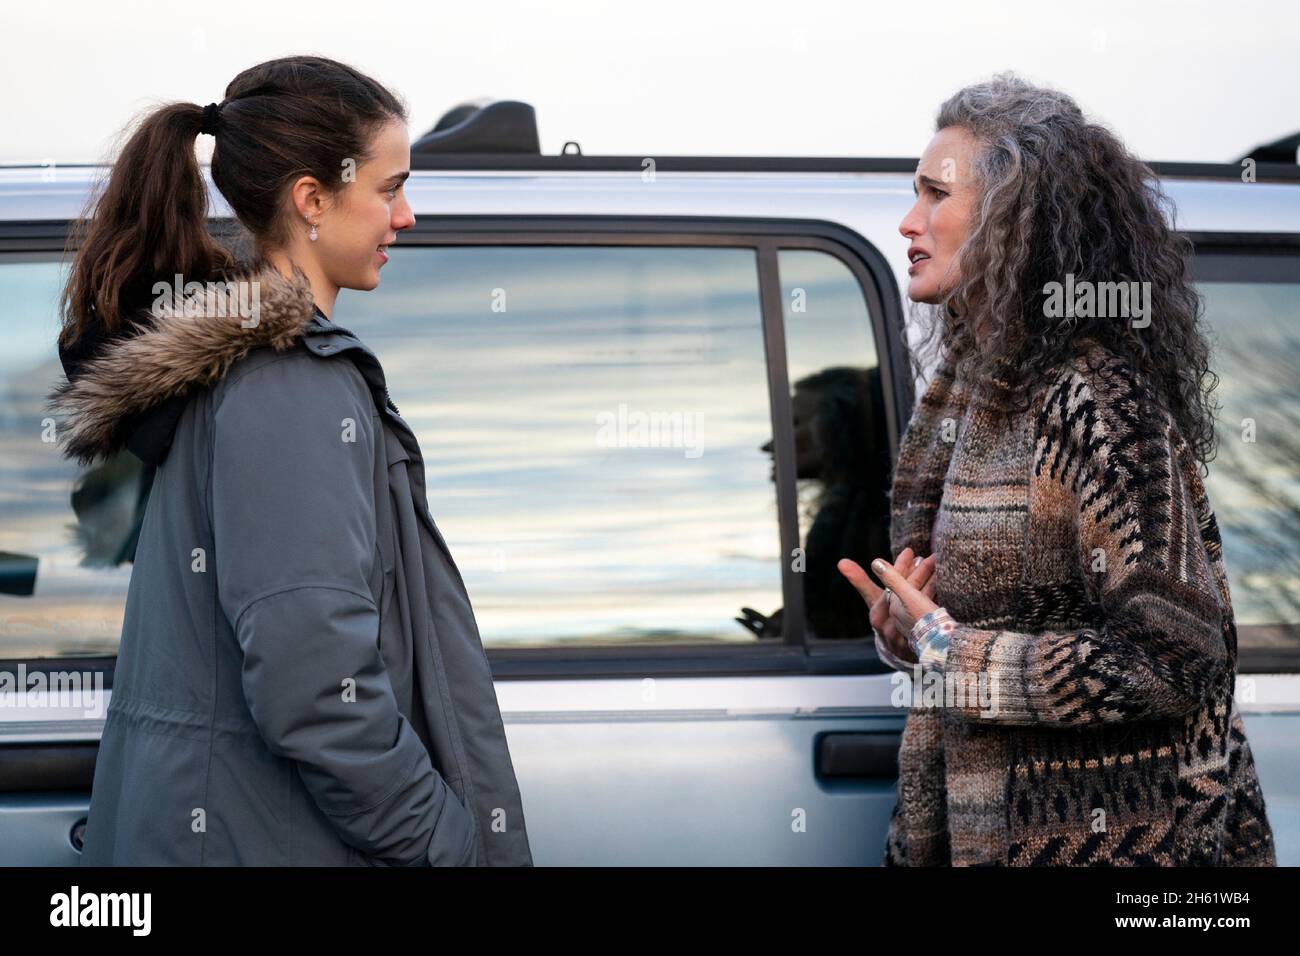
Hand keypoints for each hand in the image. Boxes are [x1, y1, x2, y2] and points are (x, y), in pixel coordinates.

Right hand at [838, 547, 938, 662]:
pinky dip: (935, 596)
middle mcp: (888, 623)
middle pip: (905, 593)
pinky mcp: (920, 637)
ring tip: (936, 565)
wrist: (898, 650)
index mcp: (876, 613)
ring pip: (918, 602)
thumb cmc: (885, 618)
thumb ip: (860, 581)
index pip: (889, 585)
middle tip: (929, 556)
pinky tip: (942, 583)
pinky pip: (929, 613)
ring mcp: (905, 632)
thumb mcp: (872, 600)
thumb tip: (841, 562)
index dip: (900, 567)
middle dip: (918, 571)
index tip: (909, 551)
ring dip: (929, 581)